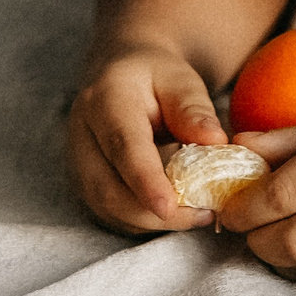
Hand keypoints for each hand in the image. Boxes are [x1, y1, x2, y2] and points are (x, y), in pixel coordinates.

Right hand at [67, 42, 230, 234]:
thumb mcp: (180, 79)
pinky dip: (144, 221)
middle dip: (152, 214)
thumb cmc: (156, 76)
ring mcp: (79, 162)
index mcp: (105, 99)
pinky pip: (111, 213)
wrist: (121, 75)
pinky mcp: (86, 182)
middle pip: (107, 189)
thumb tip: (215, 141)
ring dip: (151, 221)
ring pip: (108, 208)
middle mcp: (82, 133)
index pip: (123, 146)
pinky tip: (175, 211)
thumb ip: (194, 109)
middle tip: (203, 214)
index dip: (144, 181)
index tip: (168, 208)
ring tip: (196, 213)